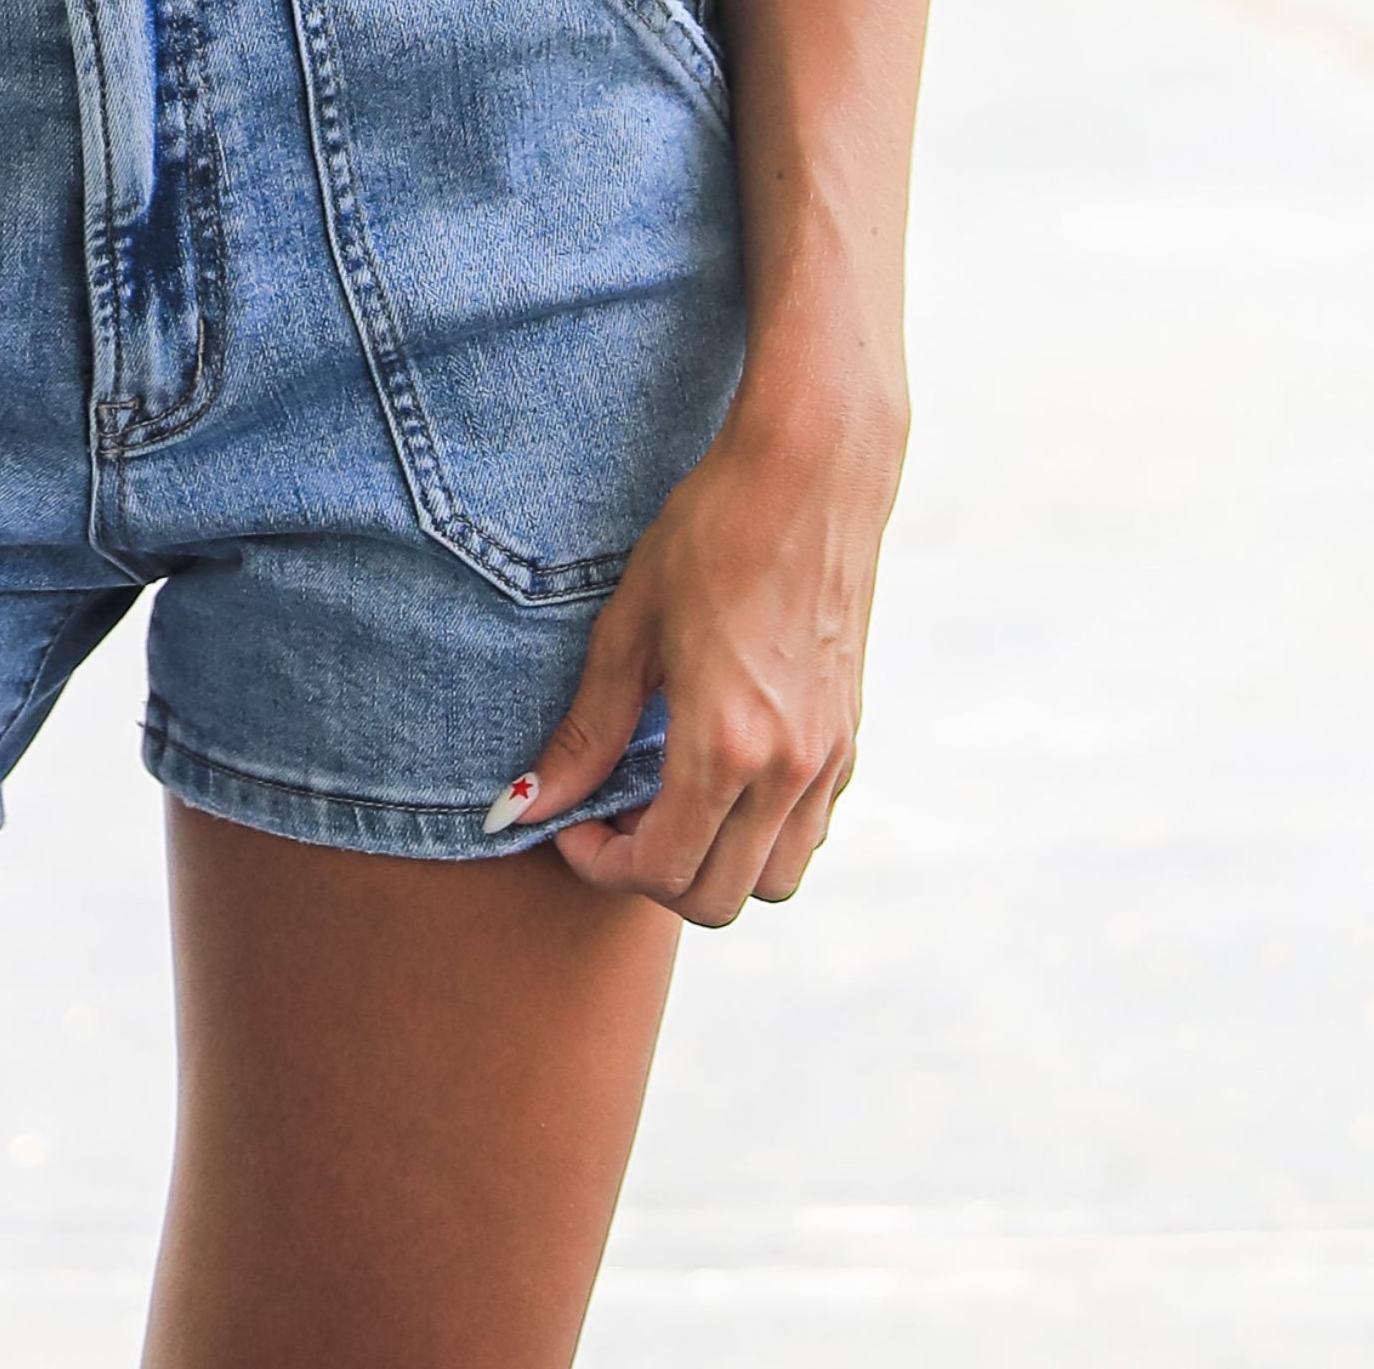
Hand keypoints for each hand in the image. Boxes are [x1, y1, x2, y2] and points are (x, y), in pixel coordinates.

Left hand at [488, 395, 901, 924]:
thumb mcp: (630, 628)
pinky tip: (720, 772)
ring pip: (774, 880)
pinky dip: (759, 834)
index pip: (662, 872)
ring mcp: (829, 760)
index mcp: (725, 743)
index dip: (602, 866)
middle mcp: (788, 770)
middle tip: (612, 819)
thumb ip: (584, 732)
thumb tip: (523, 806)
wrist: (810, 473)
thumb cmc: (709, 534)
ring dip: (714, 866)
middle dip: (654, 879)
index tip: (571, 826)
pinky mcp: (850, 740)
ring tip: (667, 799)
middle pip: (720, 900)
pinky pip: (806, 833)